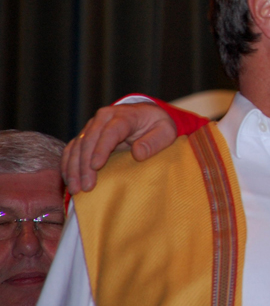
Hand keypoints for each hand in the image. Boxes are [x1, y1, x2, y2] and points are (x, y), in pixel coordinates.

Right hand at [62, 102, 176, 193]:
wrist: (146, 116)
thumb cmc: (157, 125)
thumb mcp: (166, 131)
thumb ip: (155, 141)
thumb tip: (138, 153)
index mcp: (124, 115)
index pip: (110, 131)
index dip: (101, 148)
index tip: (96, 166)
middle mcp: (104, 118)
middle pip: (89, 140)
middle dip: (85, 164)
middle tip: (86, 187)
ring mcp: (92, 126)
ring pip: (77, 146)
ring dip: (73, 168)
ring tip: (76, 189)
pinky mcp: (85, 136)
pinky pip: (71, 150)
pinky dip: (68, 165)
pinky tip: (69, 181)